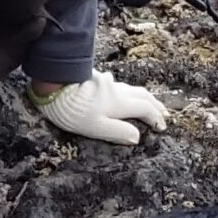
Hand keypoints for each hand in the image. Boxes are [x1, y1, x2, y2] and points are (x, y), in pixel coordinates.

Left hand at [31, 69, 170, 145]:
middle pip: (143, 95)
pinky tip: (121, 92)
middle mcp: (117, 91)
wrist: (54, 84)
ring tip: (149, 103)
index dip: (156, 118)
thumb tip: (137, 137)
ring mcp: (106, 83)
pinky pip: (119, 85)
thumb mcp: (96, 127)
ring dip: (144, 97)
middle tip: (164, 113)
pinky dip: (129, 91)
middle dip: (155, 105)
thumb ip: (118, 132)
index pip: (145, 109)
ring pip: (132, 88)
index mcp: (120, 103)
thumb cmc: (74, 110)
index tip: (162, 127)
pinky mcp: (95, 79)